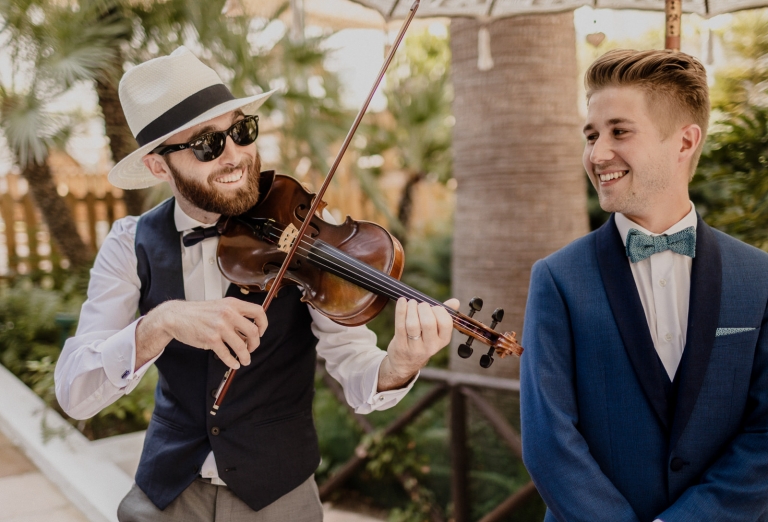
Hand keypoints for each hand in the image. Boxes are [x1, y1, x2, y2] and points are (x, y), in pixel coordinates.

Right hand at [135, 298, 267, 369]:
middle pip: (253, 332)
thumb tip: (251, 334)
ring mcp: (219, 327)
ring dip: (245, 356)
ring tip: (244, 360)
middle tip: (251, 348)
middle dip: (255, 344)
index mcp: (233, 304)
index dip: (264, 324)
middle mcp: (228, 313)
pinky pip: (227, 354)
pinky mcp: (210, 339)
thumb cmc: (200, 313)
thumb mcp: (220, 307)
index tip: (261, 332)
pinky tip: (233, 363)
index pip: (258, 311)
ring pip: (241, 346)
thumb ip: (236, 316)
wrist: (176, 316)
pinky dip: (232, 362)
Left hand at [377, 297, 458, 390]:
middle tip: (421, 305)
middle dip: (424, 308)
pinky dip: (401, 310)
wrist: (406, 363)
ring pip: (413, 324)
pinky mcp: (400, 345)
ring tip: (411, 303)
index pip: (446, 323)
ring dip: (412, 308)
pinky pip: (400, 325)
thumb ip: (445, 315)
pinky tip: (402, 301)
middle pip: (428, 322)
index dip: (439, 311)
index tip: (433, 307)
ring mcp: (415, 347)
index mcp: (443, 340)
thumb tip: (455, 301)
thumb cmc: (423, 340)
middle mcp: (430, 346)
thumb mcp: (436, 332)